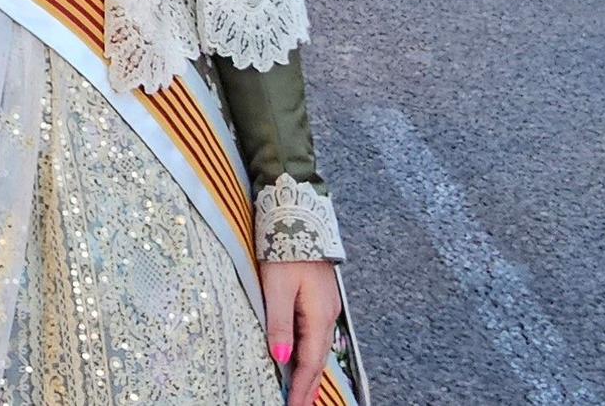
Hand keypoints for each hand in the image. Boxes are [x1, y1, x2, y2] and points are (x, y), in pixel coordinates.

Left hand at [262, 260, 342, 405]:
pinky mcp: (318, 296)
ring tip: (303, 392)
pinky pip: (315, 333)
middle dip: (309, 385)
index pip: (311, 362)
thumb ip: (280, 324)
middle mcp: (327, 313)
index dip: (302, 387)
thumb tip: (281, 358)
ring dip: (310, 371)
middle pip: (318, 358)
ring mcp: (325, 304)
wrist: (300, 216)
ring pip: (318, 346)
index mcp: (319, 315)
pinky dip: (310, 352)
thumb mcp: (277, 287)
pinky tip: (304, 358)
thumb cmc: (286, 249)